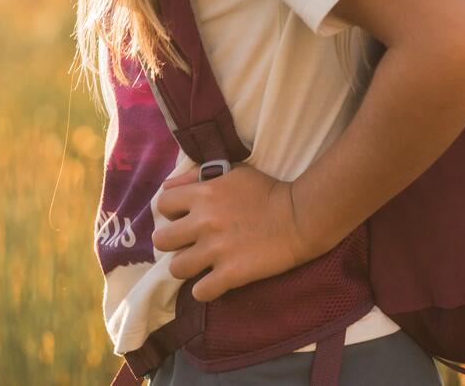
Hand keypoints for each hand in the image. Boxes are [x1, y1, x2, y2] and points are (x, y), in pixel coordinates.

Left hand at [150, 163, 327, 301]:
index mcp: (203, 194)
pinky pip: (200, 292)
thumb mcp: (234, 172)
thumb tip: (167, 187)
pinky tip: (215, 282)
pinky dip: (205, 289)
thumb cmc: (268, 191)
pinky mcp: (230, 274)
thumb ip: (197, 177)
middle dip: (173, 242)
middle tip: (189, 244)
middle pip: (162, 240)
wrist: (301, 216)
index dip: (171, 212)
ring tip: (201, 264)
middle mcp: (204, 222)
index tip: (184, 217)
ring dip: (187, 267)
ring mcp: (216, 250)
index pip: (163, 204)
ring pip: (176, 268)